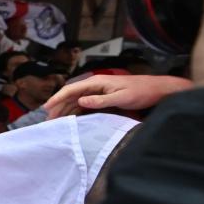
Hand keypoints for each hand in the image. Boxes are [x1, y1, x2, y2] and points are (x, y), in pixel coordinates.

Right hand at [44, 74, 192, 117]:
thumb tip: (81, 101)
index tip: (47, 107)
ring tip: (56, 121)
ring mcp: (98, 91)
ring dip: (65, 110)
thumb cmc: (141, 92)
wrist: (156, 90)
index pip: (71, 89)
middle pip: (70, 96)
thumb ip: (101, 100)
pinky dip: (76, 111)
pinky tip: (71, 119)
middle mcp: (94, 85)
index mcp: (96, 82)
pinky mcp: (102, 97)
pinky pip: (84, 104)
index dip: (57, 98)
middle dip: (58, 107)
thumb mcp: (122, 97)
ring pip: (76, 101)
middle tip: (49, 120)